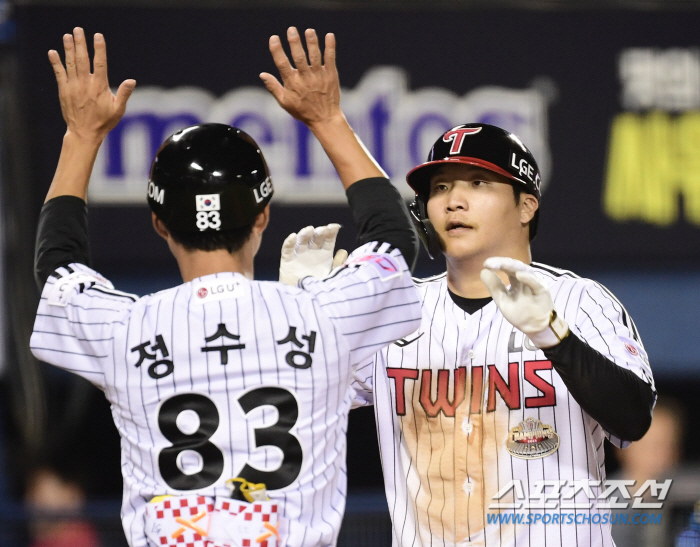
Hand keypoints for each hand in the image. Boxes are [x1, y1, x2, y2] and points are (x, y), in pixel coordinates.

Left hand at [48, 28, 134, 142]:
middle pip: (82, 59)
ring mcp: (73, 86)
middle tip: (78, 30)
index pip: (100, 63)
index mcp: (100, 87)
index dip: (99, 48)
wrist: (84, 133)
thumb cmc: (104, 121)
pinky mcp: (64, 91)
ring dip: (68, 48)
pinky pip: (59, 73)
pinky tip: (53, 52)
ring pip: (70, 63)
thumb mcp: (118, 109)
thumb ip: (124, 94)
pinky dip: (56, 62)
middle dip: (80, 43)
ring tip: (68, 36)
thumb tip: (132, 81)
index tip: (98, 36)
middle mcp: (85, 84)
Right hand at [260, 27, 341, 128]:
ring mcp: (319, 76)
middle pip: (299, 57)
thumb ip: (274, 87)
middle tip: (291, 29)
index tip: (274, 38)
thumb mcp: (285, 102)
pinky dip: (330, 47)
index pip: (282, 64)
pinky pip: (330, 59)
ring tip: (309, 31)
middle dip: (295, 42)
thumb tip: (262, 74)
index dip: (277, 50)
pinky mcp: (331, 75)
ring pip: (315, 56)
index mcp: (292, 83)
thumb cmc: (303, 111)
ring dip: (312, 42)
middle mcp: (305, 78)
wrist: (325, 119)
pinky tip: (329, 35)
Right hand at [279, 224, 347, 284]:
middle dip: (320, 232)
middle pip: (316, 237)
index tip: (335, 226)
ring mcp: (299, 255)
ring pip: (302, 240)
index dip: (331, 231)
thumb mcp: (332, 277)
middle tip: (323, 230)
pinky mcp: (287, 261)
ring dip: (305, 233)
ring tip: (309, 230)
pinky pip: (287, 249)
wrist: (304, 302)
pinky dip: (289, 242)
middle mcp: (312, 252)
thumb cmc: (320, 289)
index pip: (329, 239)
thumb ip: (338, 265)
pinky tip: (293, 236)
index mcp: (325, 254)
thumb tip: (344, 251)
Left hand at [480, 257, 568, 347]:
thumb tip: (483, 271)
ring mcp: (535, 283)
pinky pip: (535, 283)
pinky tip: (519, 275)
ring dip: (512, 267)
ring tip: (501, 264)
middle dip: (501, 263)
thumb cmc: (521, 313)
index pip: (506, 267)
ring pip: (525, 270)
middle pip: (514, 266)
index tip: (485, 264)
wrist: (536, 328)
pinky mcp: (542, 292)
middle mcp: (526, 278)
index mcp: (516, 279)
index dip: (497, 264)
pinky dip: (528, 278)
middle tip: (489, 263)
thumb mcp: (503, 300)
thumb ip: (494, 286)